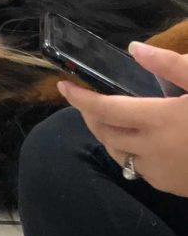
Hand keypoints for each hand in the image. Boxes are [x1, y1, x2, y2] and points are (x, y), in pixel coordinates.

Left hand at [58, 40, 187, 196]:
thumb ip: (170, 65)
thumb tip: (136, 49)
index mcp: (161, 120)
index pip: (105, 109)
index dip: (79, 97)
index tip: (62, 85)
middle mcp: (154, 150)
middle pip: (104, 133)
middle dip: (89, 115)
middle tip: (85, 97)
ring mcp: (162, 172)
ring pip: (118, 153)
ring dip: (107, 134)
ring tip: (109, 116)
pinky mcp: (172, 186)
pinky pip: (138, 168)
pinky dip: (130, 151)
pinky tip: (141, 138)